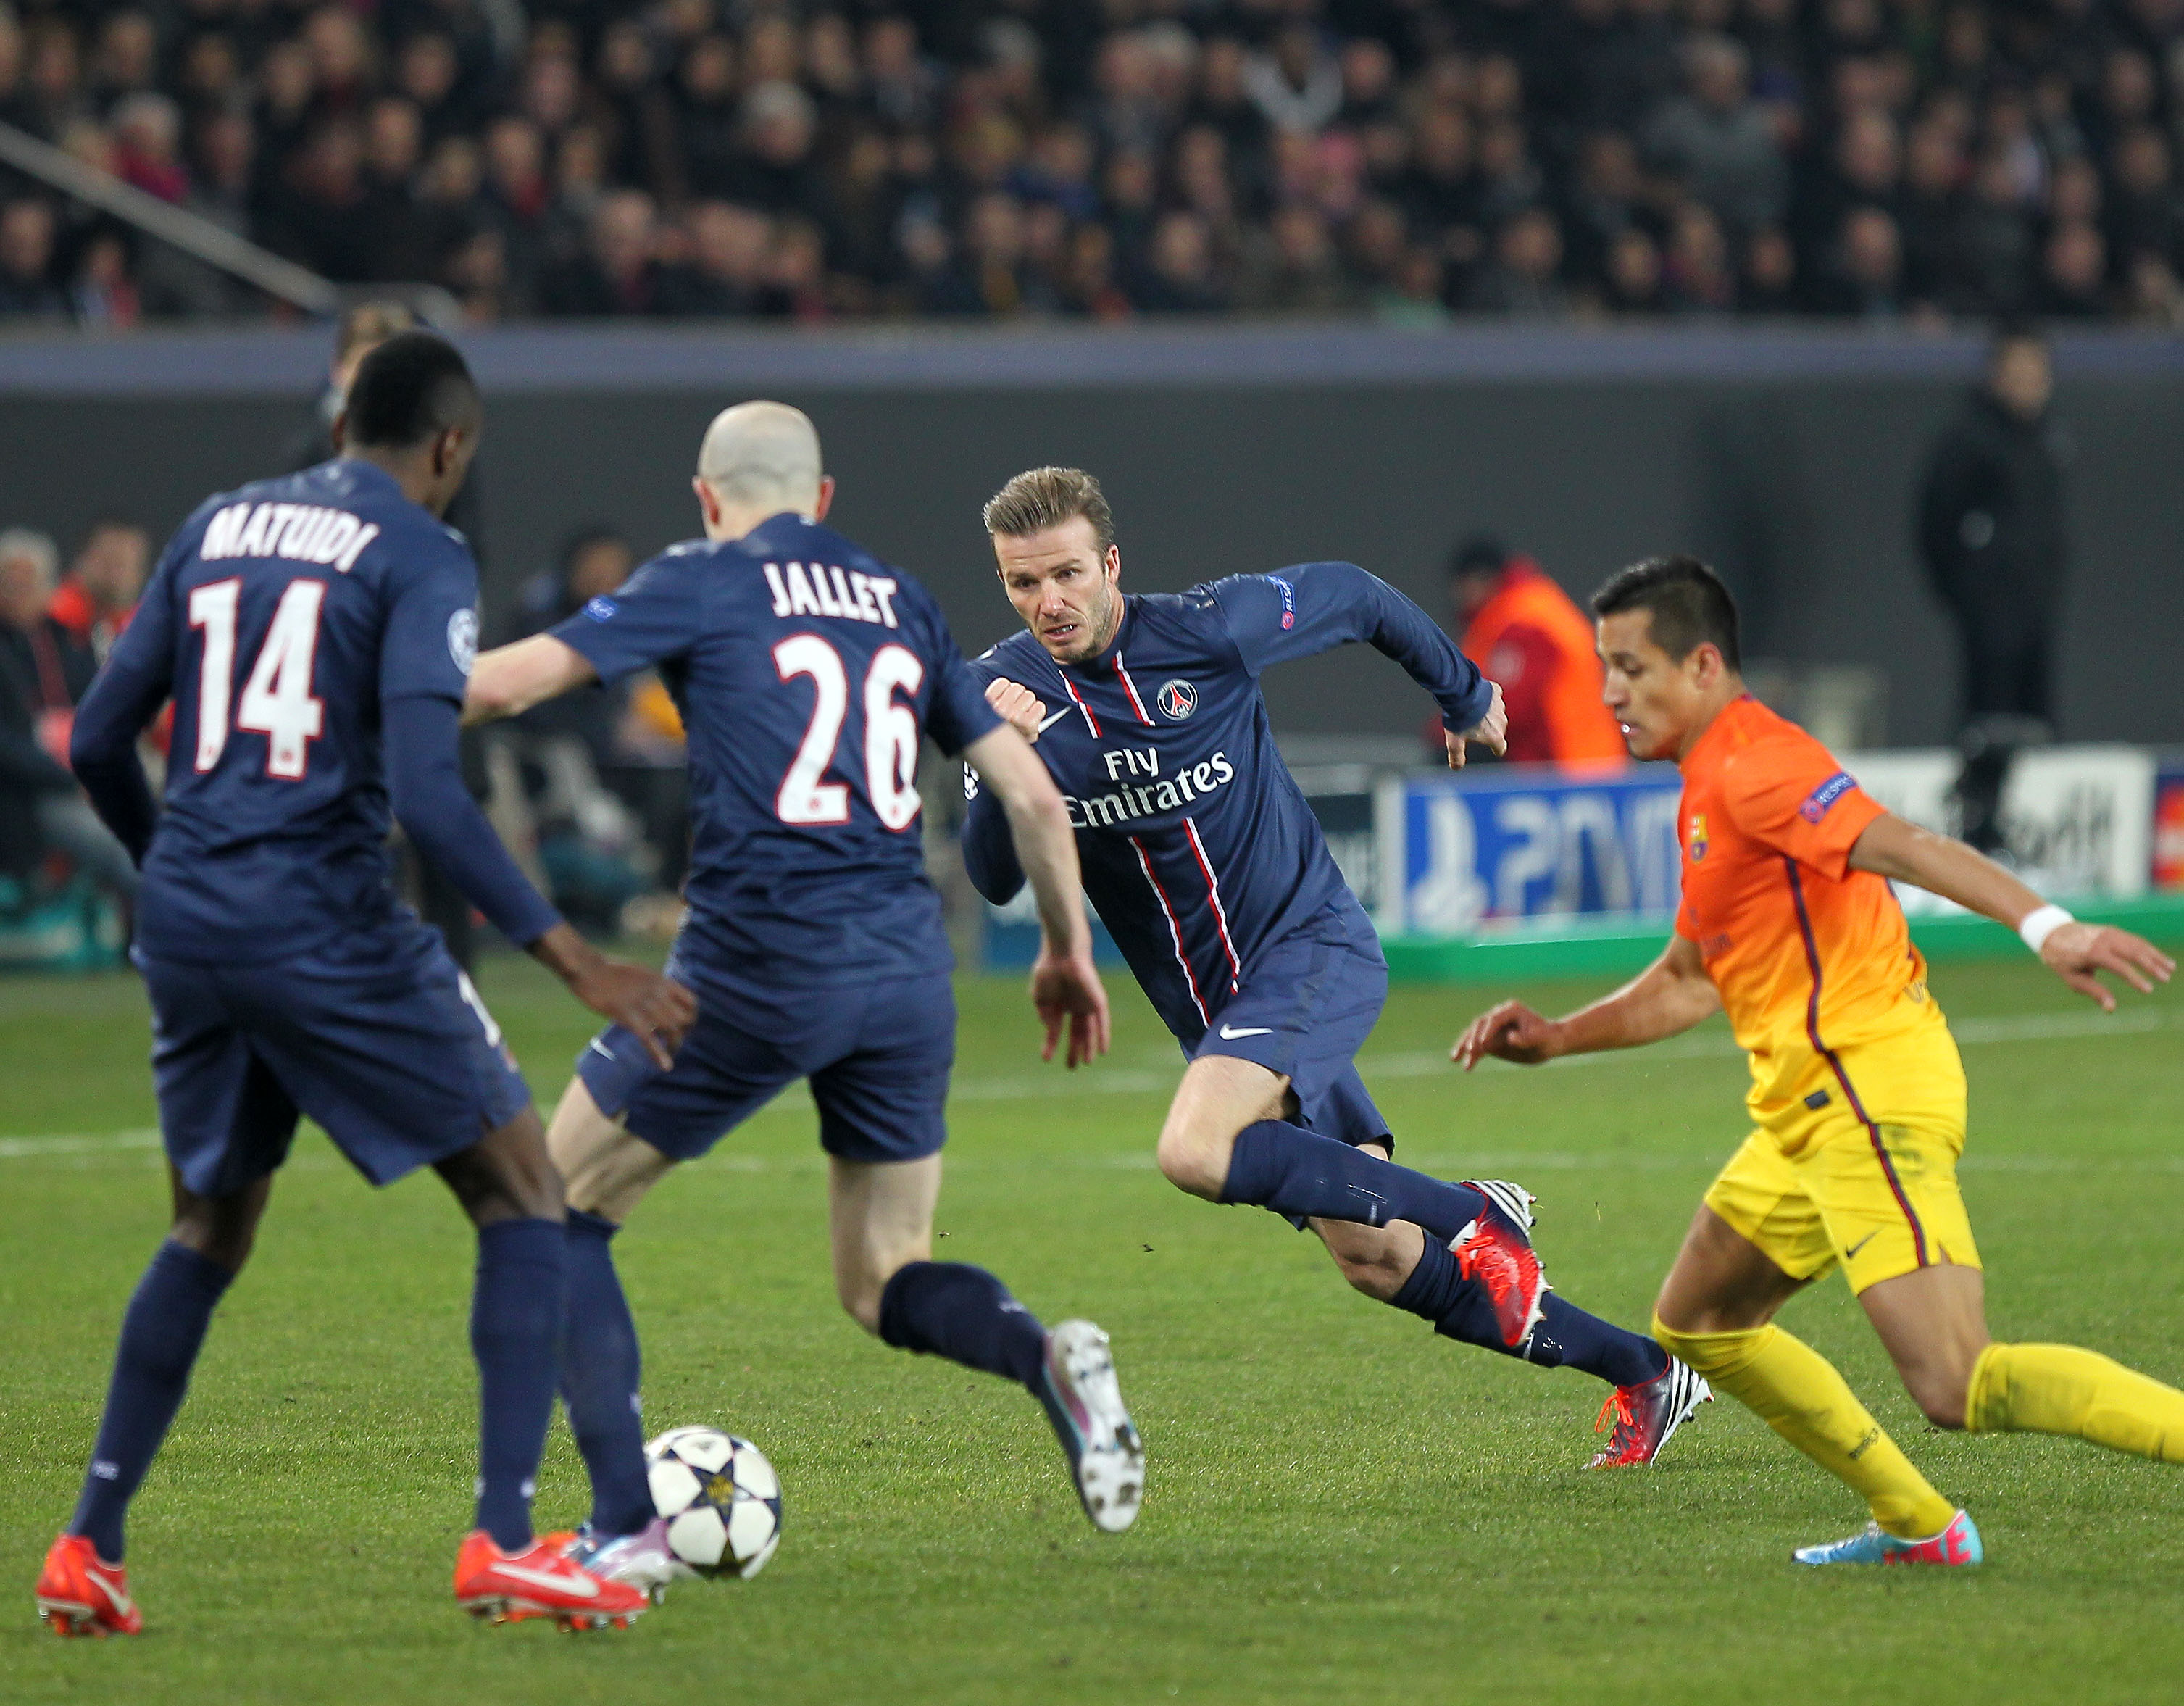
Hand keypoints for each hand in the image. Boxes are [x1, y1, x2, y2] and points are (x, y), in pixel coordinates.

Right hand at [534, 924, 697, 1068]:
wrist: (588, 969)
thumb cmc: (610, 972)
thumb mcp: (641, 974)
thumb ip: (655, 986)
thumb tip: (662, 998)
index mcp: (661, 980)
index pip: (691, 1001)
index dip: (692, 1016)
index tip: (686, 1025)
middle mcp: (658, 992)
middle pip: (684, 1018)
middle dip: (684, 1033)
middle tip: (676, 1041)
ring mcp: (644, 1004)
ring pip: (671, 1030)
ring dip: (675, 1045)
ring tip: (671, 1054)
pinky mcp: (628, 1016)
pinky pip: (649, 1039)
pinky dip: (659, 1054)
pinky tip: (665, 1066)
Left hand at [985, 678, 1049, 742]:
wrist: (984, 740)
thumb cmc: (1008, 738)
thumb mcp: (1026, 738)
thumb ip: (1035, 728)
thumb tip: (1038, 708)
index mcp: (1027, 725)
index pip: (1040, 706)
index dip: (1035, 711)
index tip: (1028, 717)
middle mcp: (1013, 715)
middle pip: (1029, 695)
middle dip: (1024, 702)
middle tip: (1017, 710)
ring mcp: (1000, 706)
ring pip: (1017, 688)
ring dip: (1014, 694)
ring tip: (1008, 704)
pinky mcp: (989, 698)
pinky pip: (1002, 683)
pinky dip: (1002, 687)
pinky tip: (1000, 696)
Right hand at [1030, 946, 1110, 1068]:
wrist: (1061, 953)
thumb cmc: (1048, 971)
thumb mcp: (1041, 998)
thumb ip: (1045, 1015)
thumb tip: (1050, 1030)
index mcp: (1061, 1005)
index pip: (1057, 1030)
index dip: (1051, 1044)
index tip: (1046, 1059)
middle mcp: (1075, 1006)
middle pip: (1077, 1033)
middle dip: (1073, 1049)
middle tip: (1071, 1067)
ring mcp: (1087, 1003)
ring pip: (1090, 1030)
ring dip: (1089, 1046)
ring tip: (1086, 1062)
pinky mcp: (1098, 1000)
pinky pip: (1103, 1021)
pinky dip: (1103, 1036)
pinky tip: (1102, 1050)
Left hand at [1447, 682, 1507, 769]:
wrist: (1461, 693)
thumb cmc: (1458, 719)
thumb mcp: (1454, 742)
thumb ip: (1456, 757)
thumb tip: (1456, 767)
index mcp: (1494, 736)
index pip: (1500, 747)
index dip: (1496, 749)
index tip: (1495, 750)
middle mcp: (1501, 722)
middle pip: (1498, 730)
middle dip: (1489, 729)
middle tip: (1474, 727)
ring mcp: (1500, 706)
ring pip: (1496, 713)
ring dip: (1488, 713)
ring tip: (1473, 711)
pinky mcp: (1496, 692)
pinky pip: (1494, 697)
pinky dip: (1488, 698)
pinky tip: (1477, 697)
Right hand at [1451, 998, 1561, 1069]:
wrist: (1549, 1044)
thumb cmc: (1548, 1039)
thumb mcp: (1541, 1039)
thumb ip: (1526, 1038)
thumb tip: (1511, 1037)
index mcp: (1511, 1010)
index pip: (1494, 1019)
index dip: (1488, 1030)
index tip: (1484, 1044)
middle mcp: (1499, 1016)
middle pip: (1479, 1024)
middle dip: (1473, 1038)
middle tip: (1471, 1051)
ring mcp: (1493, 1028)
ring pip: (1473, 1035)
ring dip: (1464, 1046)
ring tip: (1455, 1059)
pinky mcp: (1491, 1040)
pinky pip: (1477, 1047)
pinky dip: (1470, 1056)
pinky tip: (1465, 1067)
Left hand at [2038, 923, 2174, 1012]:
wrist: (2053, 933)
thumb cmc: (2062, 960)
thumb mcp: (2073, 978)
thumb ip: (2094, 992)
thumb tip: (2111, 1009)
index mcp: (2093, 953)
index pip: (2120, 967)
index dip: (2135, 979)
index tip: (2149, 990)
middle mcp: (2104, 940)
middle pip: (2134, 952)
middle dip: (2152, 965)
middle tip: (2166, 978)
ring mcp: (2110, 933)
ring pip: (2138, 944)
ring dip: (2156, 956)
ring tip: (2171, 969)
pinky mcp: (2114, 931)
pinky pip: (2135, 940)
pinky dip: (2149, 949)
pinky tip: (2159, 959)